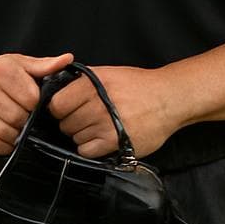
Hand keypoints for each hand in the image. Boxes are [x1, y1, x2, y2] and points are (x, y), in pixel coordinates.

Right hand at [0, 52, 74, 154]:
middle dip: (25, 118)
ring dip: (15, 132)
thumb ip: (43, 64)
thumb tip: (68, 59)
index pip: (32, 99)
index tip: (28, 101)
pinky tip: (2, 133)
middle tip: (19, 112)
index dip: (35, 103)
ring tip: (10, 121)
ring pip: (9, 133)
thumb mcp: (17, 63)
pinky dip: (4, 144)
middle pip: (21, 118)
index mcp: (0, 72)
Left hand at [47, 65, 183, 158]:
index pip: (57, 104)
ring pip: (75, 137)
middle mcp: (96, 105)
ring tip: (98, 127)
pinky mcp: (114, 143)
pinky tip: (100, 138)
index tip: (66, 109)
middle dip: (71, 122)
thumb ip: (83, 80)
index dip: (59, 108)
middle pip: (65, 123)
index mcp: (92, 85)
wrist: (168, 99)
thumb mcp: (109, 73)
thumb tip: (60, 86)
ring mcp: (105, 125)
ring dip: (82, 135)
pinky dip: (90, 147)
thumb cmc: (139, 85)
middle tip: (85, 118)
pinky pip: (86, 151)